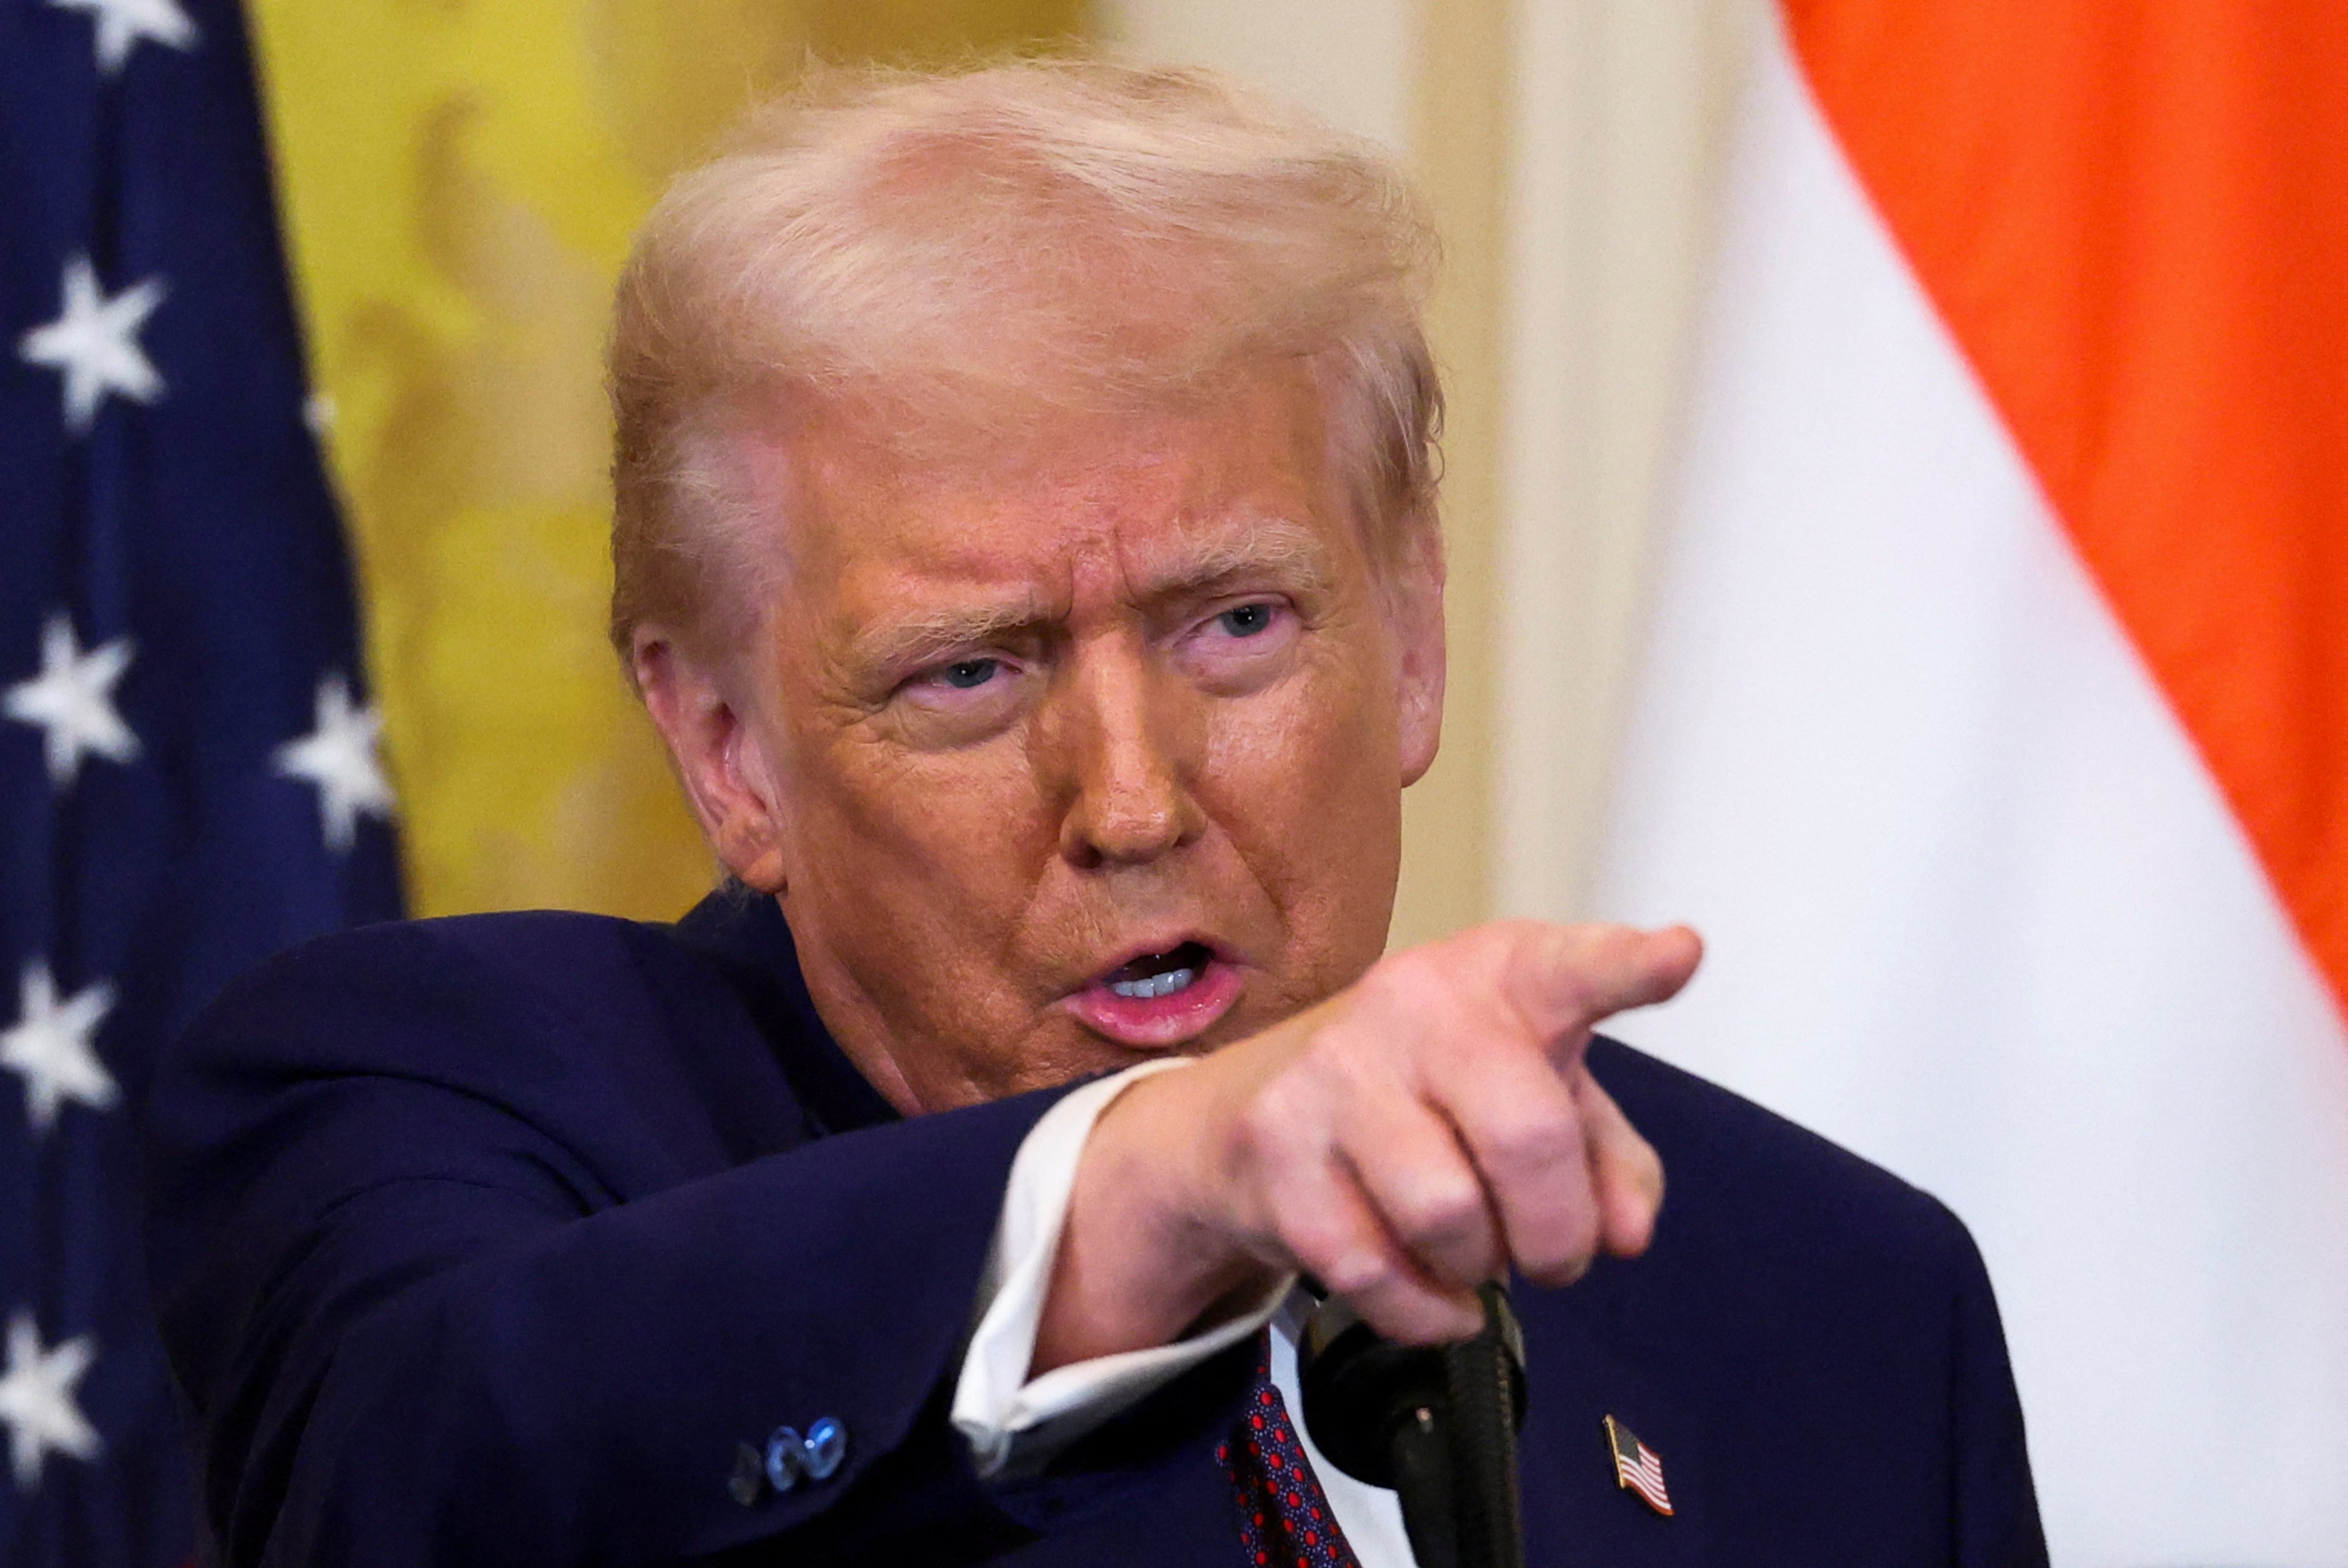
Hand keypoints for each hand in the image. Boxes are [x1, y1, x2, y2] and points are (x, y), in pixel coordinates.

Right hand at [1035, 921, 1701, 1371]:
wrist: (1252, 1110)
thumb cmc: (1427, 1095)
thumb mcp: (1533, 1099)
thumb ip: (1607, 1159)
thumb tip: (1626, 1232)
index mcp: (1496, 975)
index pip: (1568, 967)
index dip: (1627, 968)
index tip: (1679, 957)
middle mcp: (1413, 1002)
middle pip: (1527, 1138)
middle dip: (1559, 1233)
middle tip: (1554, 1258)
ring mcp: (1334, 1071)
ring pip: (1448, 1218)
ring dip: (1481, 1269)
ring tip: (1471, 1252)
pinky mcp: (1275, 1149)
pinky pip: (1375, 1272)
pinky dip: (1424, 1311)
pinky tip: (1431, 1293)